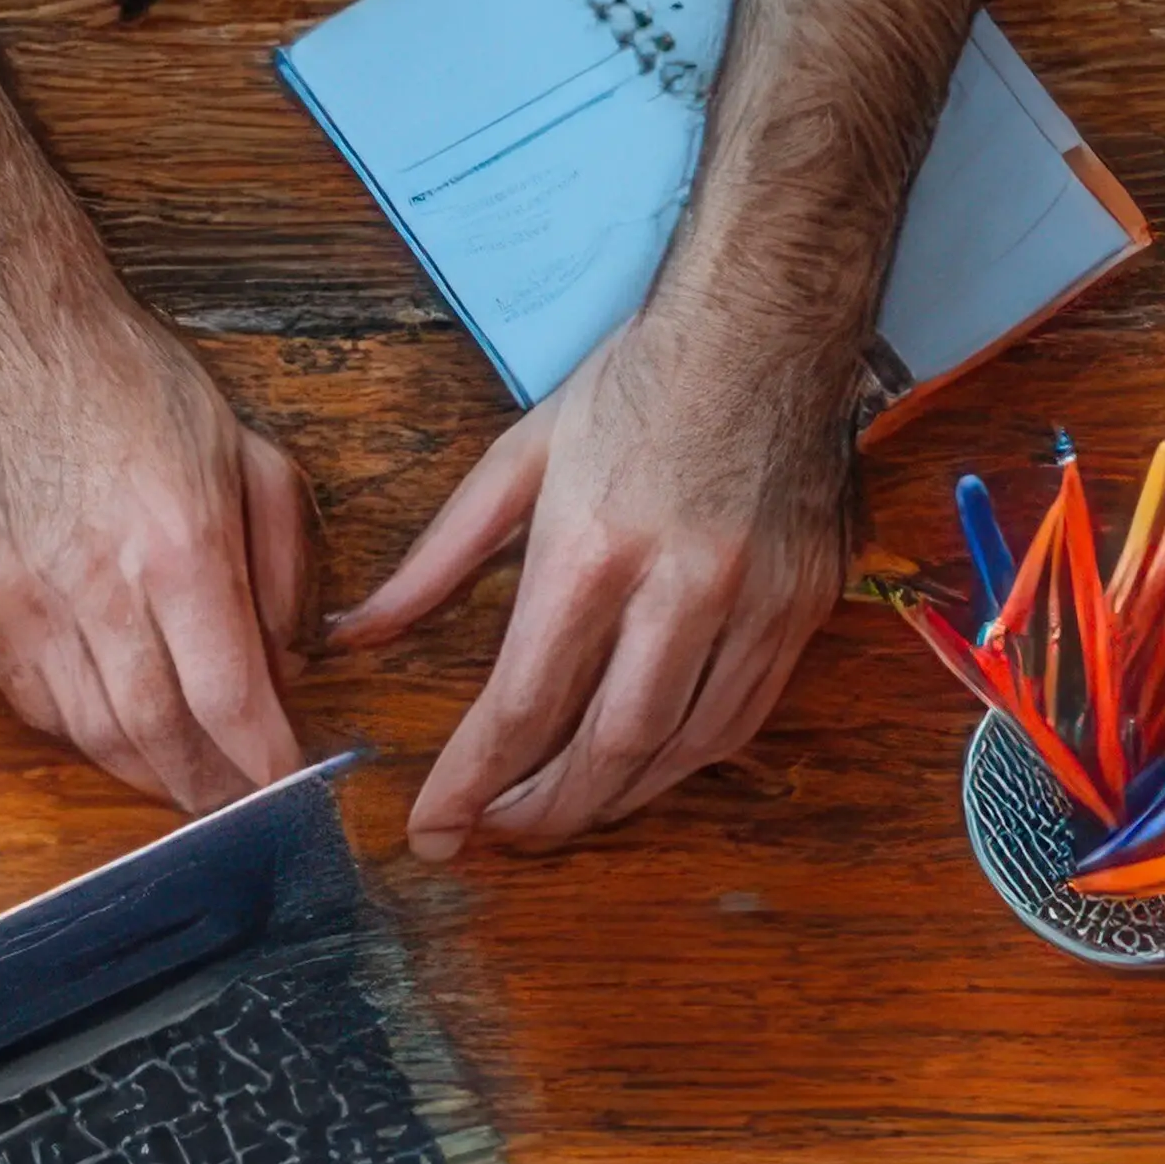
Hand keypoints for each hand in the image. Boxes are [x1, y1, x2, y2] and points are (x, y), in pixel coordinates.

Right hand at [0, 301, 314, 815]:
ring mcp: (26, 604)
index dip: (262, 762)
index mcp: (179, 545)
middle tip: (241, 807)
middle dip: (210, 788)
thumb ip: (284, 570)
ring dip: (149, 770)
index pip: (228, 697)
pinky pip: (37, 706)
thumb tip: (284, 669)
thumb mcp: (252, 457)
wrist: (17, 341)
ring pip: (94, 735)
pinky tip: (118, 725)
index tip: (288, 789)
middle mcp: (97, 586)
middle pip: (160, 736)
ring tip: (187, 778)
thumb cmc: (138, 391)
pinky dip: (85, 732)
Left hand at [332, 304, 860, 854]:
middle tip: (493, 838)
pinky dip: (685, 762)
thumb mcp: (518, 459)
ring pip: (680, 750)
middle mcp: (678, 589)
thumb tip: (360, 633)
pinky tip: (640, 771)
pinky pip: (743, 720)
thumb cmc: (637, 385)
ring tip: (557, 817)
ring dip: (613, 802)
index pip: (522, 703)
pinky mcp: (804, 608)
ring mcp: (753, 604)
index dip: (473, 782)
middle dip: (540, 813)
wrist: (766, 325)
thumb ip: (437, 561)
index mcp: (591, 549)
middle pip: (604, 749)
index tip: (434, 828)